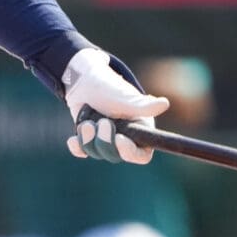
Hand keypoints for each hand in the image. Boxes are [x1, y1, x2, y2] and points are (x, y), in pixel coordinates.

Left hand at [63, 47, 169, 163]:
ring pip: (98, 153)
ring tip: (86, 122)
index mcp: (140, 130)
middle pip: (117, 156)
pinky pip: (84, 152)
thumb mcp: (123, 97)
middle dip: (105, 141)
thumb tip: (164, 104)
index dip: (132, 152)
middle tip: (101, 122)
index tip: (120, 139)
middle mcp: (125, 138)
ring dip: (89, 139)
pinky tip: (72, 140)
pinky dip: (78, 147)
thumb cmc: (108, 86)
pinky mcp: (90, 139)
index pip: (142, 155)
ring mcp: (106, 140)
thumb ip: (142, 105)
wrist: (83, 81)